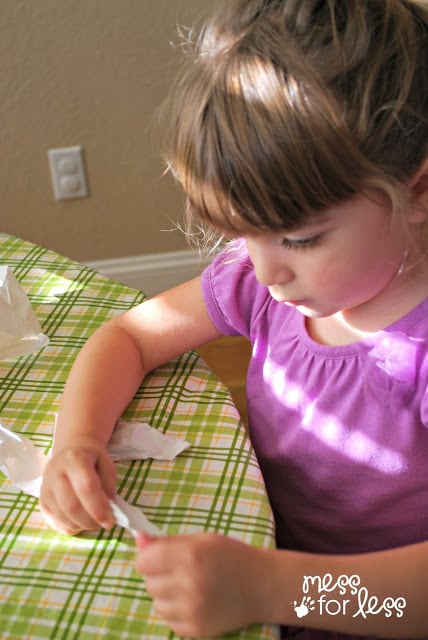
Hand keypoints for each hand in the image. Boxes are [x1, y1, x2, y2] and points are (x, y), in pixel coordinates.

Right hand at [40, 438, 115, 534]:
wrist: (70, 451)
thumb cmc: (91, 459)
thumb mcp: (106, 464)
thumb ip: (108, 486)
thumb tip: (107, 510)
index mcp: (75, 459)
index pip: (86, 487)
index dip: (99, 508)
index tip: (110, 522)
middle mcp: (56, 472)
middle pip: (72, 506)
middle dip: (90, 521)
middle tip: (103, 524)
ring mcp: (46, 488)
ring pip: (63, 517)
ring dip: (81, 526)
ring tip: (93, 522)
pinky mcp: (42, 501)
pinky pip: (55, 522)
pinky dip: (71, 527)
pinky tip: (81, 522)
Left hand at [135, 532, 271, 637]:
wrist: (261, 586)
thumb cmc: (231, 556)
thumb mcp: (201, 540)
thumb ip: (167, 541)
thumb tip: (138, 538)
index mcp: (190, 555)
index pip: (144, 561)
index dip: (148, 557)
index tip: (158, 557)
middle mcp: (189, 584)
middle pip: (149, 583)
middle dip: (158, 575)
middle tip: (178, 570)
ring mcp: (192, 610)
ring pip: (156, 603)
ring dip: (166, 594)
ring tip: (187, 586)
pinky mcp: (195, 630)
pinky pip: (169, 620)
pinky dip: (176, 611)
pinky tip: (194, 601)